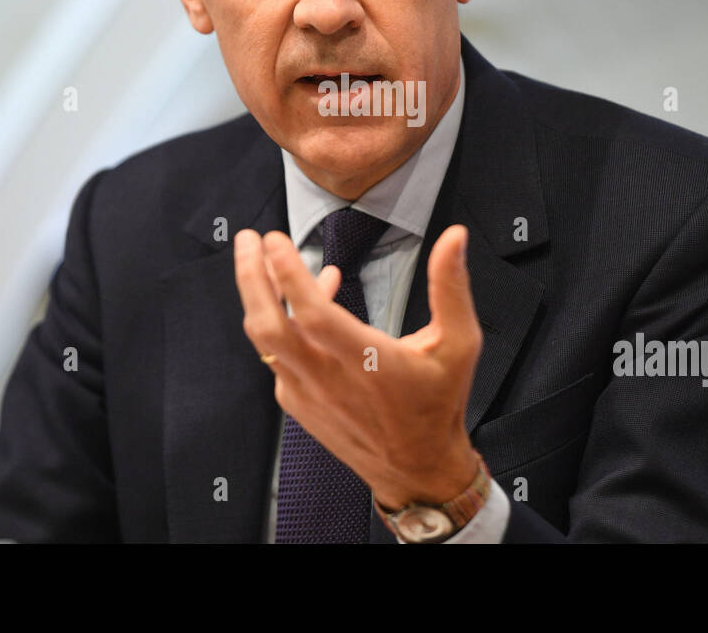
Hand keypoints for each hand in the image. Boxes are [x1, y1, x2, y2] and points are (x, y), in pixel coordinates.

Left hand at [234, 223, 482, 508]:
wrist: (418, 469)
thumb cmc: (437, 406)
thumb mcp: (459, 343)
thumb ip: (451, 287)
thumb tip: (454, 239)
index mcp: (368, 362)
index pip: (314, 314)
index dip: (290, 275)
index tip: (276, 242)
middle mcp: (330, 380)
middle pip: (269, 326)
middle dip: (251, 279)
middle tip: (248, 241)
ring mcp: (308, 394)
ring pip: (266, 341)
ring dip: (257, 297)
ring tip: (258, 261)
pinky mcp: (299, 403)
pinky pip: (277, 357)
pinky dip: (280, 324)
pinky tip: (299, 305)